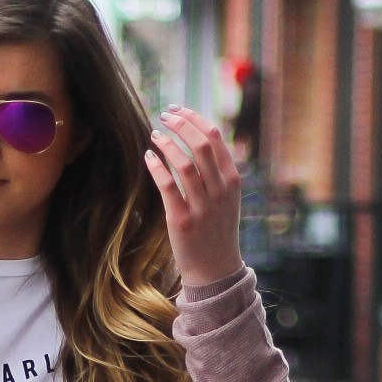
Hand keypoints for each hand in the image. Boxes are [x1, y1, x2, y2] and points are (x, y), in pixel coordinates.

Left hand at [144, 107, 243, 289]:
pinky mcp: (182, 220)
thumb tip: (198, 137)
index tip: (178, 109)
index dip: (194, 118)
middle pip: (200, 144)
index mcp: (232, 180)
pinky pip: (168, 186)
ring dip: (167, 142)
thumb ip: (217, 171)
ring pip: (184, 163)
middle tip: (163, 115)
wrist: (216, 271)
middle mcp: (220, 190)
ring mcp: (202, 206)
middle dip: (180, 123)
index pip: (215, 137)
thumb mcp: (227, 198)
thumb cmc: (217, 230)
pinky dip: (157, 166)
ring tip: (155, 134)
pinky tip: (149, 156)